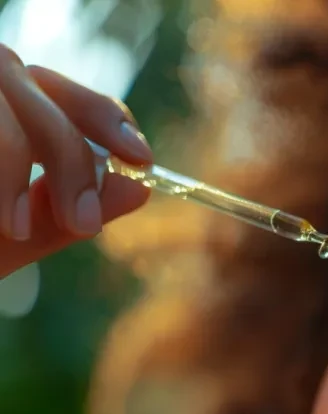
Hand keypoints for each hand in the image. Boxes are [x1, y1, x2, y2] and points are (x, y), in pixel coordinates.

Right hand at [0, 43, 152, 278]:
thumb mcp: (2, 236)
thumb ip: (60, 217)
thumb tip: (140, 192)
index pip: (59, 92)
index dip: (105, 118)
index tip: (142, 161)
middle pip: (29, 91)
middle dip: (66, 157)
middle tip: (84, 222)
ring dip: (6, 165)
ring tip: (9, 227)